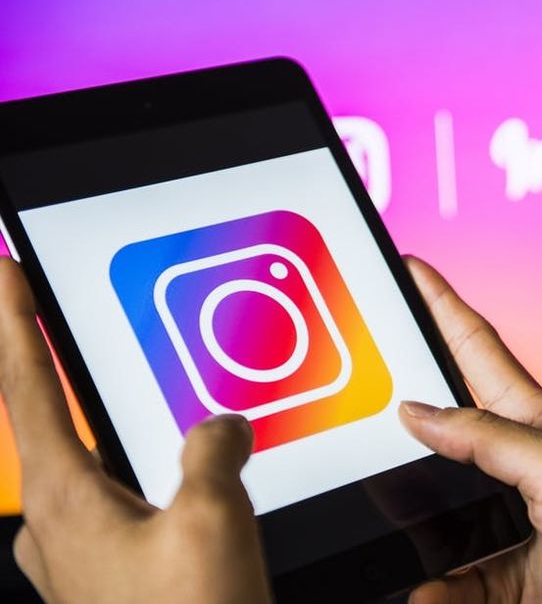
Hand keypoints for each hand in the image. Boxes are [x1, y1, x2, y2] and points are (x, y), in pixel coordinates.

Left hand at [0, 258, 270, 603]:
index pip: (26, 385)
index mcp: (67, 500)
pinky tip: (179, 484)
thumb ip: (212, 450)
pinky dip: (141, 476)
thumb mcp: (215, 518)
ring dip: (114, 432)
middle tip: (70, 325)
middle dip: (61, 370)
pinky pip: (118, 504)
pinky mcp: (106, 579)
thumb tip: (218, 427)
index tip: (2, 269)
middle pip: (53, 423)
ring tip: (152, 410)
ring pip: (93, 467)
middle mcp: (55, 528)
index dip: (12, 319)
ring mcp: (76, 558)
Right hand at [401, 257, 541, 603]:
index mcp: (534, 422)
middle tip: (355, 408)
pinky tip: (428, 593)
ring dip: (412, 531)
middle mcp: (516, 465)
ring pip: (436, 515)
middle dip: (398, 420)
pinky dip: (436, 587)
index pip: (475, 348)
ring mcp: (509, 519)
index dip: (442, 304)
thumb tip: (419, 414)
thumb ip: (489, 440)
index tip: (410, 270)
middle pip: (442, 430)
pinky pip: (452, 576)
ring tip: (391, 540)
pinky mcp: (506, 570)